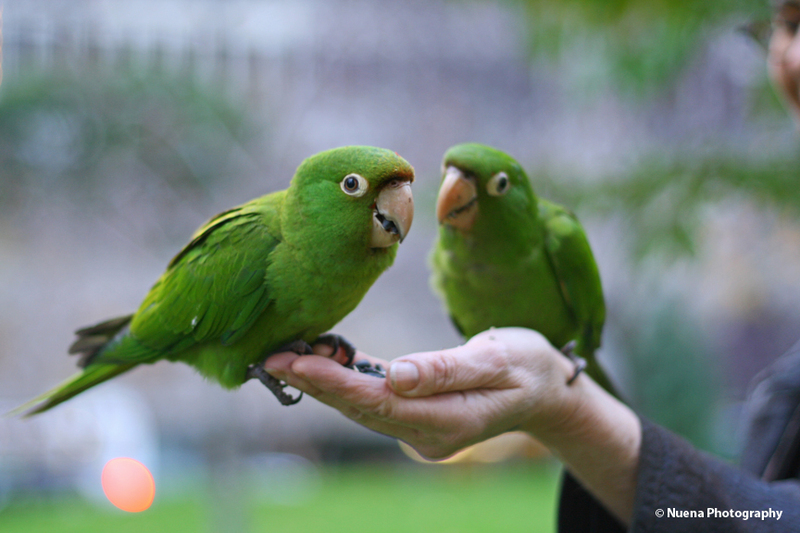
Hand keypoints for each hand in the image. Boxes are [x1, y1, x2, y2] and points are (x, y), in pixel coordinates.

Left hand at [266, 328, 587, 457]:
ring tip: (285, 357)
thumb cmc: (526, 366)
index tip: (295, 362)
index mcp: (448, 421)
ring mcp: (421, 431)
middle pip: (361, 408)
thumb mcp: (497, 359)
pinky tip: (323, 361)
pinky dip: (346, 382)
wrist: (544, 389)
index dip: (334, 382)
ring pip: (362, 407)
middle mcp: (427, 434)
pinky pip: (374, 401)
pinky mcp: (417, 419)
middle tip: (270, 357)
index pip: (378, 402)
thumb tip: (397, 374)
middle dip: (314, 384)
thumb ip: (448, 369)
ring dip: (323, 384)